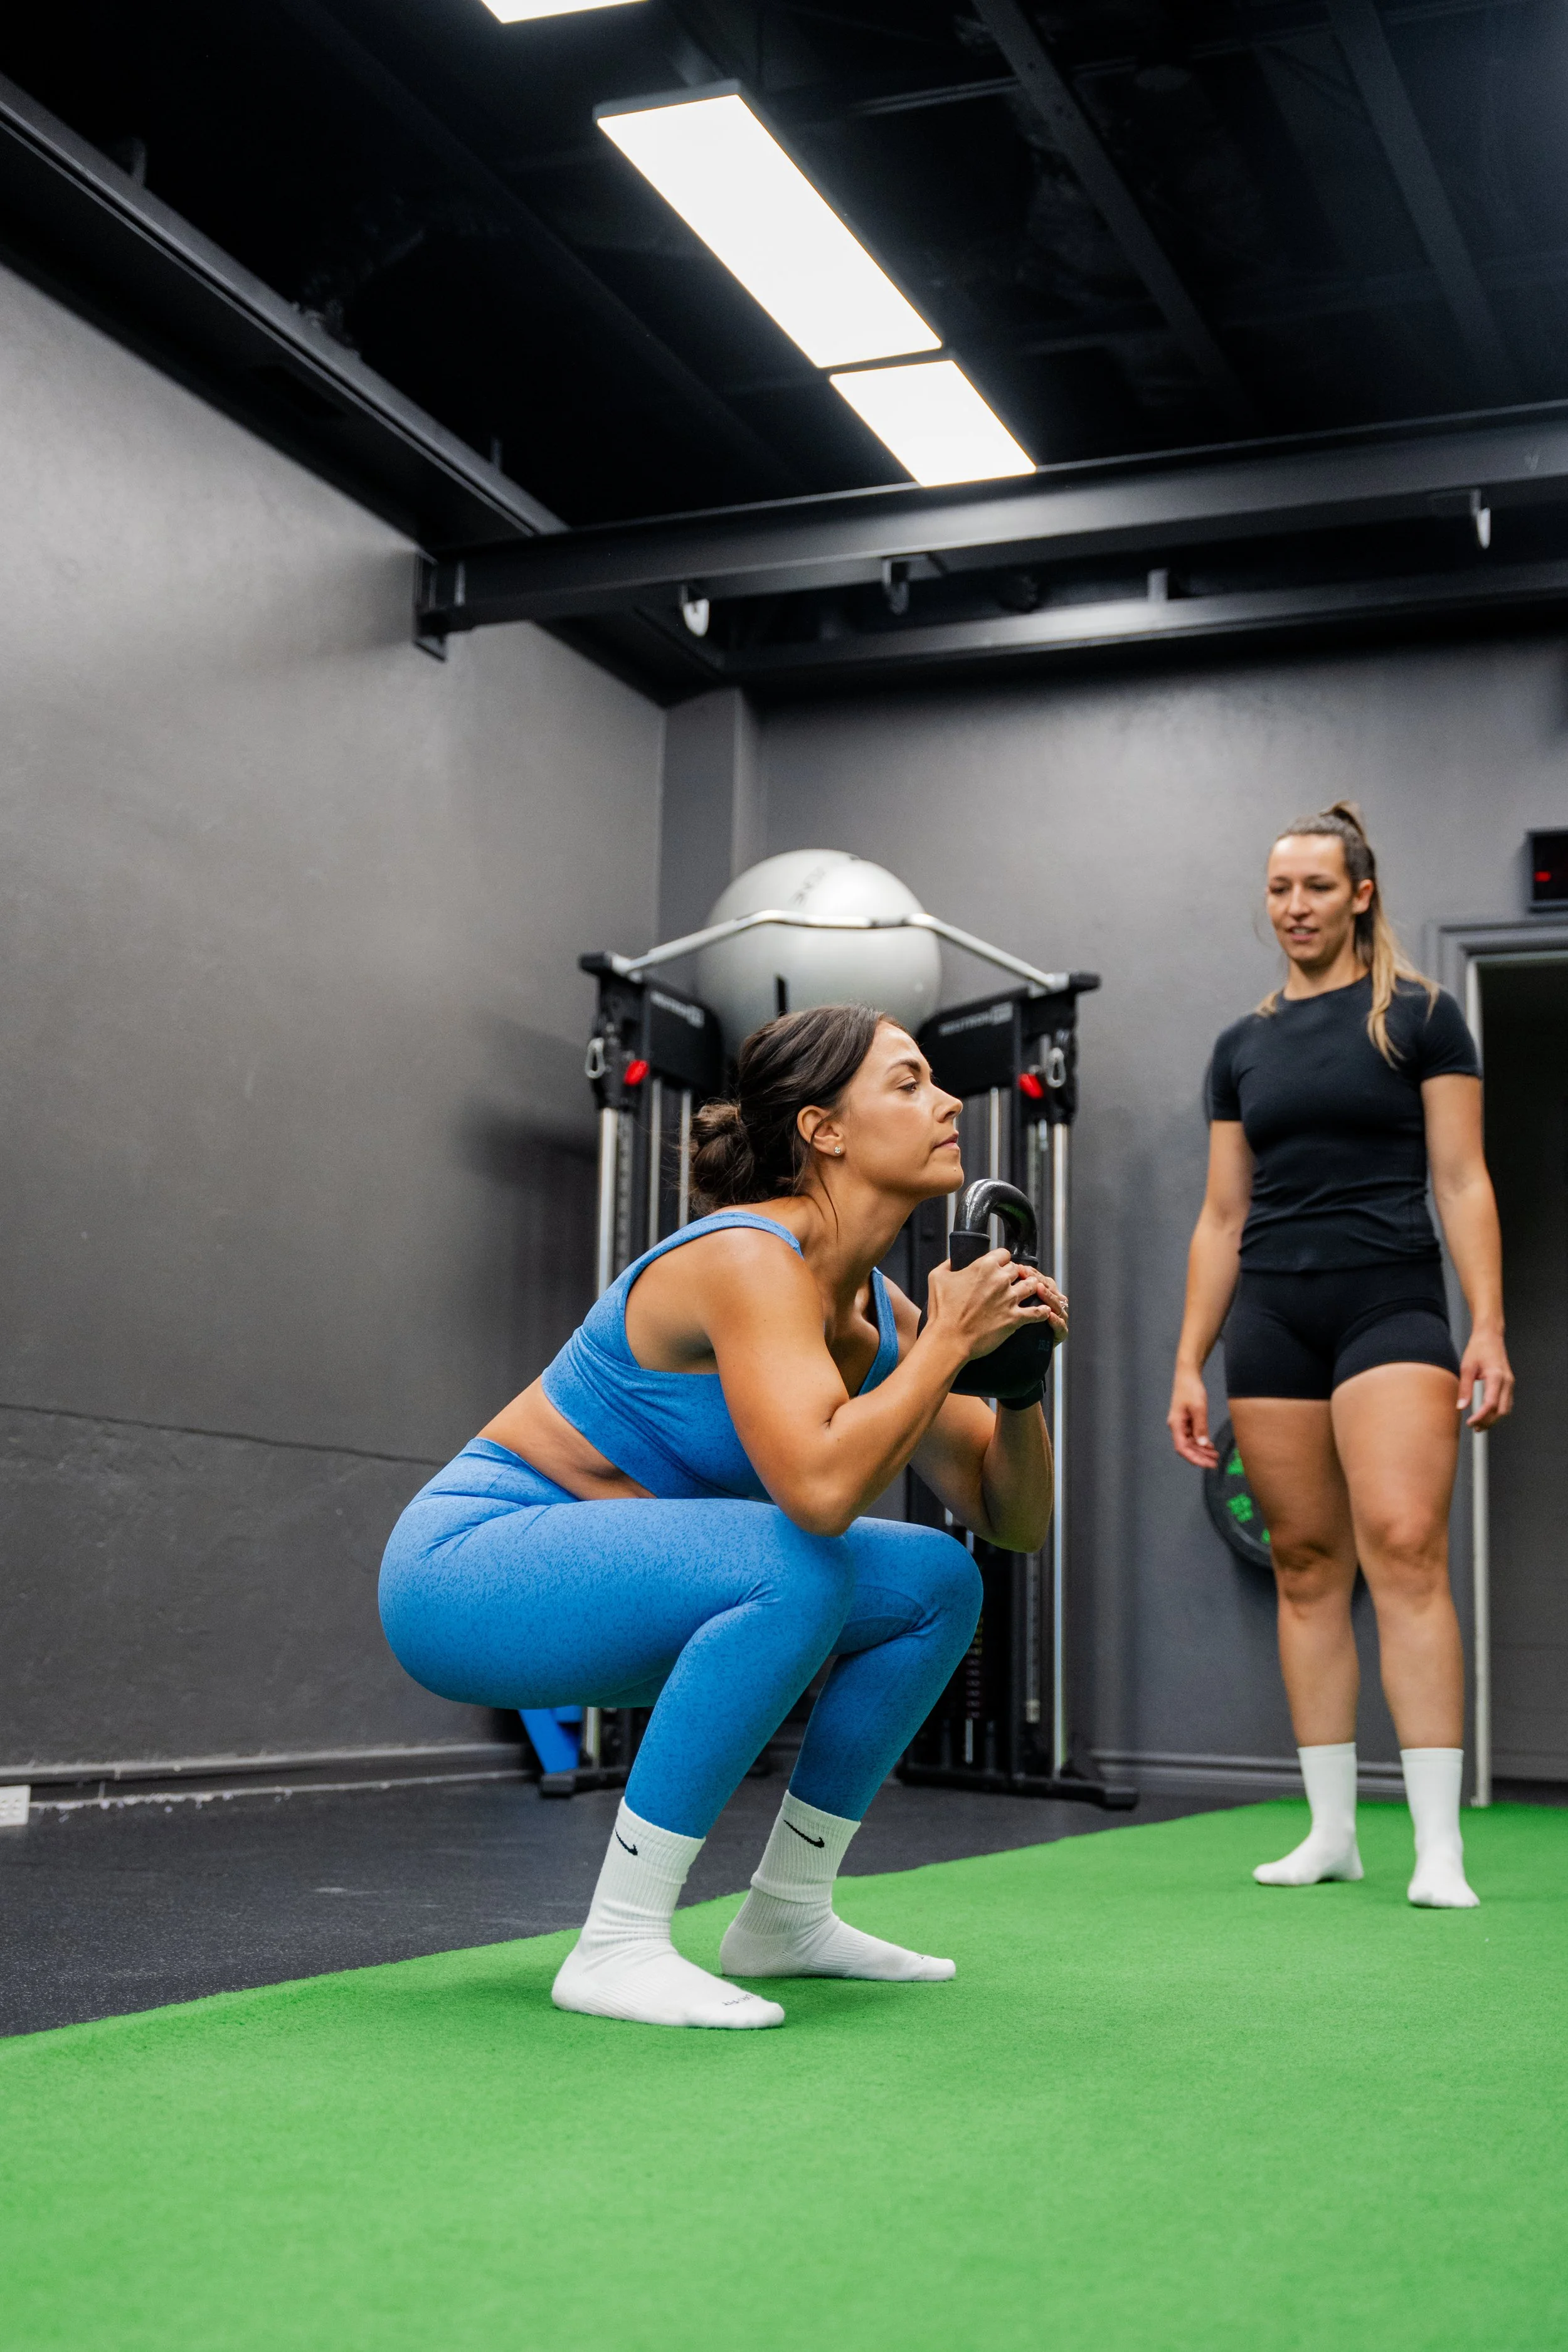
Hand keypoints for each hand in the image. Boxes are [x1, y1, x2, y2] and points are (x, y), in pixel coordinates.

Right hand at [925, 1249, 1064, 1366]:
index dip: (1002, 1260)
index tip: (1000, 1267)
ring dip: (1031, 1288)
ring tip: (1029, 1292)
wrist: (949, 1340)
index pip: (1004, 1254)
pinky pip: (1037, 1312)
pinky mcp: (1015, 1318)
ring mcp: (1010, 1299)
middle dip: (1015, 1275)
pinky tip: (1045, 1311)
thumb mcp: (937, 1278)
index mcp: (984, 1266)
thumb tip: (952, 1260)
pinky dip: (1042, 1311)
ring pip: (1032, 1286)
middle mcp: (1000, 1279)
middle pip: (1018, 1269)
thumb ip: (948, 1264)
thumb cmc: (941, 1311)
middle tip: (1013, 1282)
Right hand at [1168, 1364, 1217, 1467]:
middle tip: (1214, 1463)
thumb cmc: (1191, 1389)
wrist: (1187, 1376)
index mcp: (1176, 1424)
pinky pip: (1193, 1436)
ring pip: (1191, 1443)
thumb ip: (1200, 1427)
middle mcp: (1177, 1427)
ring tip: (1215, 1456)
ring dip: (1202, 1450)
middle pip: (1187, 1447)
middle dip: (1200, 1456)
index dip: (1193, 1458)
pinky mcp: (1186, 1420)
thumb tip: (1203, 1444)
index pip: (1182, 1448)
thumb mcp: (1198, 1408)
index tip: (1206, 1464)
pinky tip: (1210, 1446)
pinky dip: (1201, 1442)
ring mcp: (1181, 1424)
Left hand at [1457, 1327, 1513, 1429]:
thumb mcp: (1466, 1367)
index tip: (1470, 1423)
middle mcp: (1507, 1381)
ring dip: (1494, 1419)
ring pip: (1506, 1409)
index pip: (1491, 1404)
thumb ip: (1465, 1388)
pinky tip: (1487, 1414)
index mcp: (1496, 1377)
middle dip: (1488, 1422)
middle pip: (1501, 1411)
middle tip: (1474, 1427)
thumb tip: (1461, 1407)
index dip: (1481, 1417)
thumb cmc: (1478, 1349)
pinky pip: (1507, 1402)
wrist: (1490, 1337)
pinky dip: (1498, 1411)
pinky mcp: (1509, 1383)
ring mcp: (1510, 1383)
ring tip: (1480, 1425)